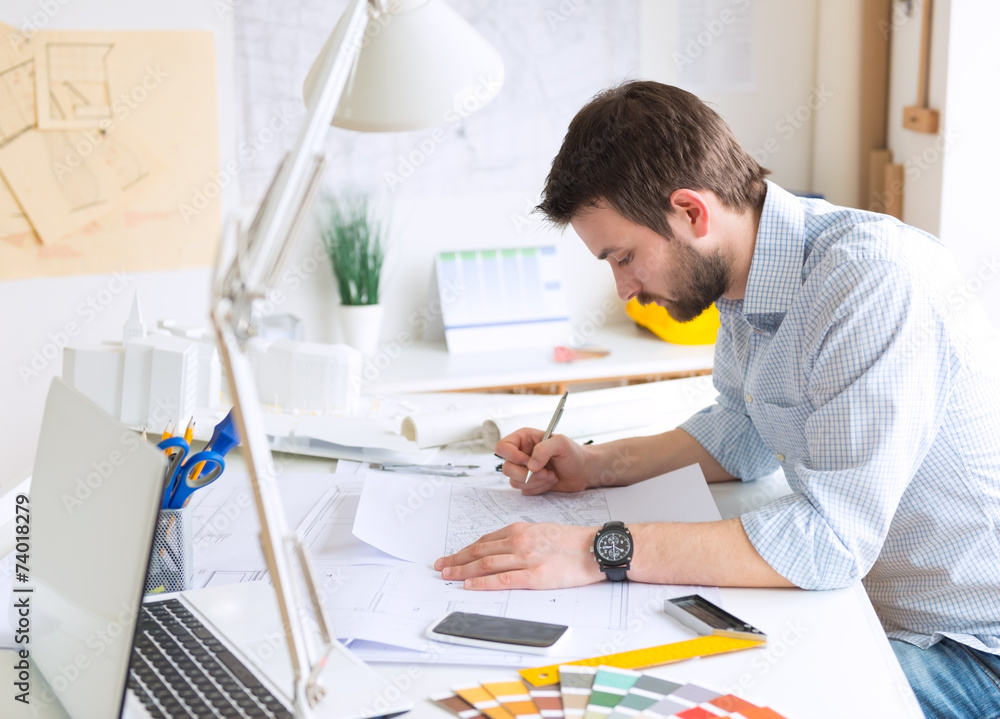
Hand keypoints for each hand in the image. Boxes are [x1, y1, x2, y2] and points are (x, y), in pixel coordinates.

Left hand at [434, 522, 603, 589]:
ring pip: (485, 564)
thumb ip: (522, 538)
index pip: (485, 541)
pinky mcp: (535, 575)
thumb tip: (504, 548)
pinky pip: (502, 580)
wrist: (595, 548)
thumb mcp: (543, 530)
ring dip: (462, 570)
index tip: (452, 556)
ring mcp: (526, 558)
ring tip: (447, 576)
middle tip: (440, 566)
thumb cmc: (573, 541)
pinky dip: (482, 583)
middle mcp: (519, 541)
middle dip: (456, 559)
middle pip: (479, 552)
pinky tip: (469, 585)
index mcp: (520, 530)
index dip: (465, 550)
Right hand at [495, 429, 591, 495]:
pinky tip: (550, 481)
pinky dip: (538, 489)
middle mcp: (520, 454)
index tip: (529, 462)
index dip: (513, 457)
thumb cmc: (573, 453)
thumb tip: (530, 465)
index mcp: (523, 439)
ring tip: (551, 476)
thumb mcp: (561, 443)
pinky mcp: (528, 483)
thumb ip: (544, 449)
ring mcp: (523, 469)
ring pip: (514, 481)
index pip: (503, 447)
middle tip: (545, 472)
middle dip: (527, 474)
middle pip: (506, 468)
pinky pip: (524, 490)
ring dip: (535, 482)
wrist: (583, 471)